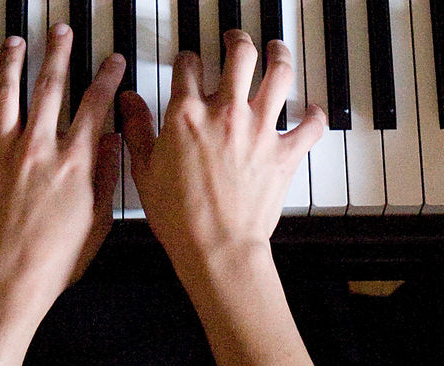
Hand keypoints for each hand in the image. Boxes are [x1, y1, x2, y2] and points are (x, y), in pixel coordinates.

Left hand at [0, 24, 124, 290]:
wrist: (11, 280)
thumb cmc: (55, 260)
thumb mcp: (98, 219)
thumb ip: (106, 174)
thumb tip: (112, 140)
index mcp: (73, 161)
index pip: (94, 105)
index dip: (107, 78)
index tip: (113, 61)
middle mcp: (37, 149)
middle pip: (49, 88)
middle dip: (58, 54)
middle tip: (61, 32)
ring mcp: (2, 158)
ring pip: (4, 98)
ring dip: (9, 65)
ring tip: (15, 43)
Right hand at [118, 31, 324, 269]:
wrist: (217, 247)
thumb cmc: (181, 218)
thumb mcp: (145, 171)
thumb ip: (138, 130)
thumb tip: (128, 102)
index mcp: (187, 115)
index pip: (188, 66)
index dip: (188, 59)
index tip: (189, 62)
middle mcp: (226, 113)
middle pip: (239, 55)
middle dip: (238, 40)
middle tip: (236, 39)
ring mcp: (259, 130)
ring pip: (279, 74)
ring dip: (280, 56)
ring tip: (277, 50)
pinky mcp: (284, 152)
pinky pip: (310, 126)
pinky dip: (315, 116)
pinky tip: (313, 111)